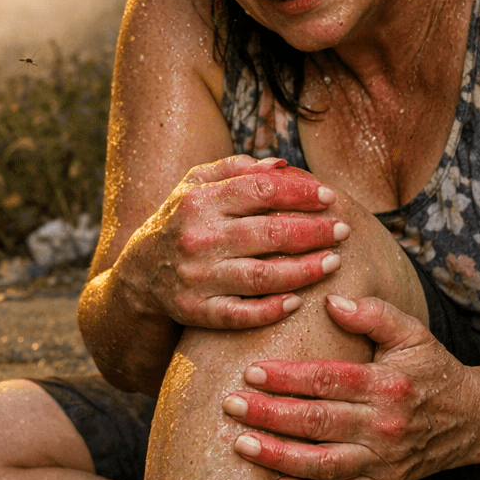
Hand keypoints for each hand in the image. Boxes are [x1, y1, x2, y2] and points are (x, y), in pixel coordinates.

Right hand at [116, 155, 349, 330]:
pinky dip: (272, 310)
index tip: (327, 196)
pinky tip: (298, 300)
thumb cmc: (178, 222)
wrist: (137, 274)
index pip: (259, 190)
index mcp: (199, 201)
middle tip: (342, 229)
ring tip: (333, 261)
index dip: (299, 192)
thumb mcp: (192, 185)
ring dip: (304, 270)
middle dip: (313, 230)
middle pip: (268, 232)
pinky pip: (241, 314)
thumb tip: (281, 165)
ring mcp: (197, 277)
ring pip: (261, 276)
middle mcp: (197, 238)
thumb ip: (234, 169)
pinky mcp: (197, 311)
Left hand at [223, 294, 479, 479]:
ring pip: (325, 464)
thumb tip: (331, 302)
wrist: (473, 419)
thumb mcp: (411, 332)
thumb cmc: (430, 368)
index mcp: (387, 384)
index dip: (288, 377)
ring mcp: (384, 460)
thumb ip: (373, 313)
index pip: (328, 380)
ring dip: (280, 457)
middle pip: (318, 422)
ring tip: (242, 444)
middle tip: (231, 405)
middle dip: (270, 415)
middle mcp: (385, 426)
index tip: (251, 372)